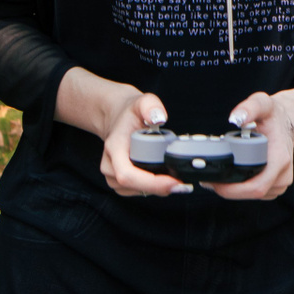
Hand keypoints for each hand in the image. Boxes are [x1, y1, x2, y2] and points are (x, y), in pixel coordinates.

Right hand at [55, 66, 189, 196]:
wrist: (118, 118)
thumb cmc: (131, 112)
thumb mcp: (142, 102)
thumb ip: (151, 106)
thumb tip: (159, 118)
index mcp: (114, 148)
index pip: (127, 174)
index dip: (151, 183)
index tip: (174, 182)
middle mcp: (109, 165)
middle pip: (134, 187)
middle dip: (160, 188)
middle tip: (184, 185)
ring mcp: (112, 176)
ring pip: (137, 192)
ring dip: (158, 189)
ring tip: (178, 180)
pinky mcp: (119, 182)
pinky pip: (138, 191)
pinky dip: (153, 188)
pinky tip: (167, 180)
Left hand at [212, 85, 293, 201]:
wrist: (286, 123)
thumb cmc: (273, 116)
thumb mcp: (262, 103)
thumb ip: (249, 108)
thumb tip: (236, 118)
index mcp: (280, 160)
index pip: (256, 186)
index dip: (232, 188)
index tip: (213, 179)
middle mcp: (283, 175)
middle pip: (251, 194)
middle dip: (227, 190)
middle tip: (208, 179)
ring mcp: (280, 183)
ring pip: (252, 196)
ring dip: (232, 190)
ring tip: (217, 176)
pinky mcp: (275, 187)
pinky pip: (254, 194)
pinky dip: (240, 189)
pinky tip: (230, 178)